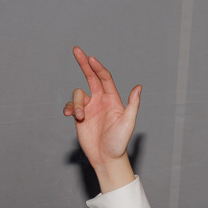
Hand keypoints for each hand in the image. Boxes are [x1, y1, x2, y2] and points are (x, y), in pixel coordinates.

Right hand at [64, 46, 139, 193]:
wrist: (107, 158)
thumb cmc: (119, 142)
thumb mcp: (128, 123)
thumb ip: (132, 104)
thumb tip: (139, 87)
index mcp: (113, 99)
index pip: (104, 78)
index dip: (97, 67)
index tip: (90, 58)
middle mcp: (101, 101)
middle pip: (91, 77)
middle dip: (84, 63)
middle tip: (76, 50)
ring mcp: (90, 108)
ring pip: (78, 94)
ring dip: (76, 103)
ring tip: (79, 116)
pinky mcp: (80, 117)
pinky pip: (71, 106)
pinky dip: (69, 107)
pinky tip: (70, 114)